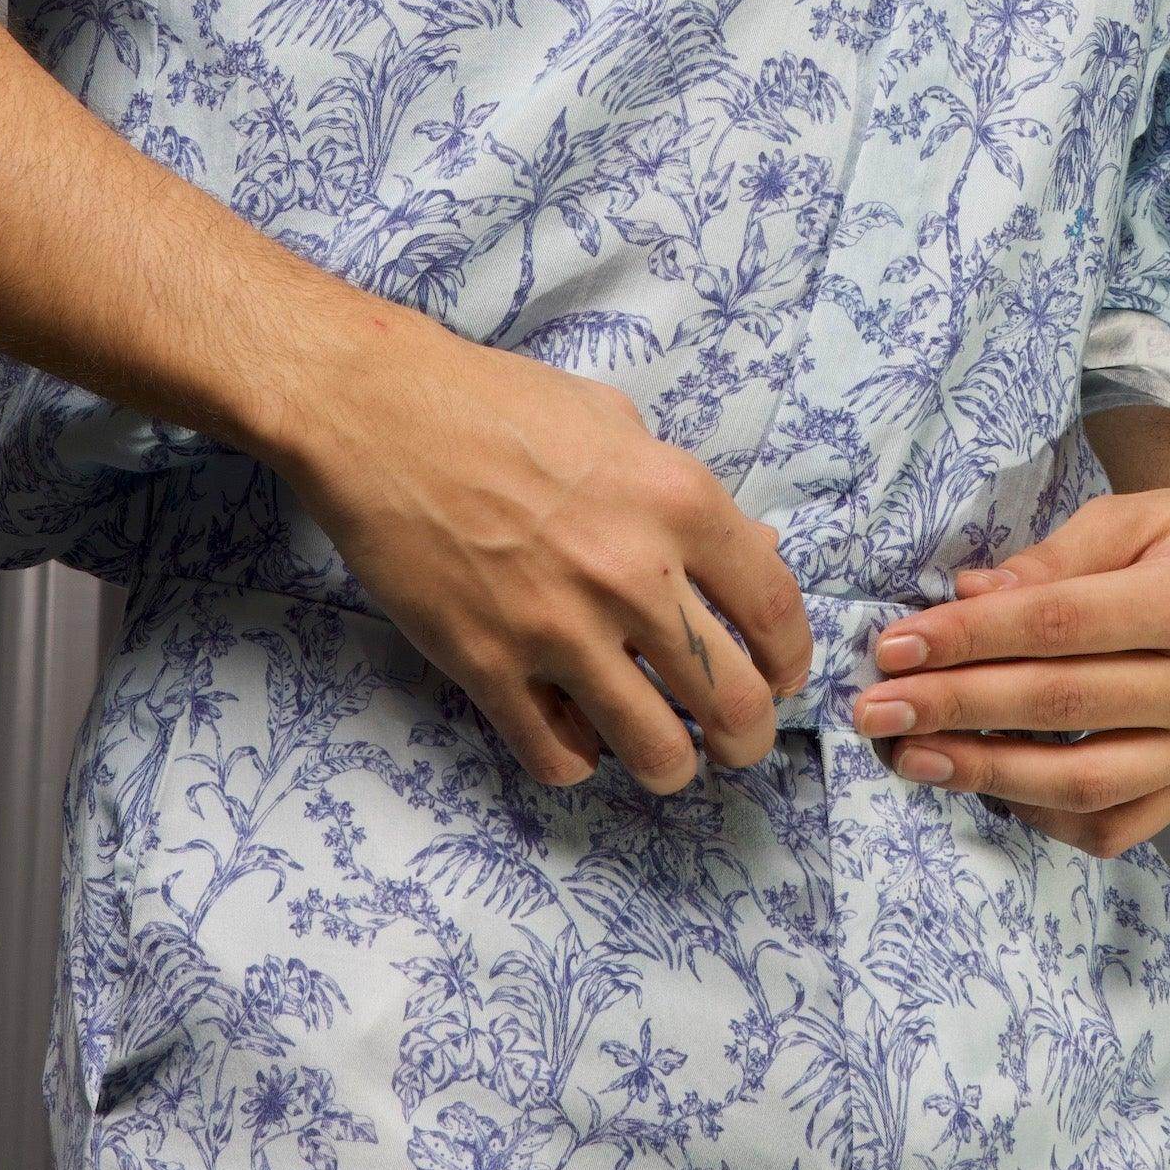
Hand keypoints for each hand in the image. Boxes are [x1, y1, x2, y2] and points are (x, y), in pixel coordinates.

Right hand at [286, 309, 814, 796]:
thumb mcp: (617, 423)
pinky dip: (578, 760)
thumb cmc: (498, 404)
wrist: (379, 413)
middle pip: (734, 702)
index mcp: (678, 501)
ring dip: (671, 765)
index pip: (776, 613)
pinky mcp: (487, 665)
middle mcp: (632, 573)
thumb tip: (753, 552)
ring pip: (657, 752)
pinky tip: (575, 735)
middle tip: (734, 739)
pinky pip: (559, 758)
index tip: (779, 677)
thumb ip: (686, 495)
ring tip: (664, 754)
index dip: (790, 662)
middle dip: (746, 737)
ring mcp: (557, 627)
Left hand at [846, 474, 1169, 852]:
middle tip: (877, 709)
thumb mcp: (1133, 518)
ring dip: (985, 773)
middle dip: (954, 707)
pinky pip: (1113, 824)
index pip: (1058, 625)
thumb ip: (1052, 559)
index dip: (969, 638)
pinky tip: (988, 785)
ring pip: (1083, 780)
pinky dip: (1043, 814)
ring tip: (913, 756)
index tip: (896, 646)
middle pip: (1060, 703)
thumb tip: (968, 594)